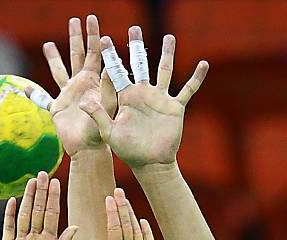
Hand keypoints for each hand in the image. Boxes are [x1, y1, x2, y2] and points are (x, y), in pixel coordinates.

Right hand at [0, 172, 77, 239]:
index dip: (53, 198)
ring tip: (30, 181)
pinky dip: (9, 215)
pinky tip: (11, 201)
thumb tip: (74, 226)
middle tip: (43, 173)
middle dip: (41, 192)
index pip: (51, 215)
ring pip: (23, 215)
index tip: (56, 181)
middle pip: (37, 210)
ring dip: (27, 198)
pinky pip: (8, 228)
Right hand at [27, 15, 115, 155]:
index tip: (93, 20)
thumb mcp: (108, 107)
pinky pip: (42, 99)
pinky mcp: (57, 109)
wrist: (88, 150)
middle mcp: (80, 85)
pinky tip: (24, 89)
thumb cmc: (101, 130)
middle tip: (76, 20)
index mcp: (93, 82)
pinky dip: (32, 94)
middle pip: (77, 55)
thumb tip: (111, 67)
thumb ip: (108, 88)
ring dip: (54, 58)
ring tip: (48, 44)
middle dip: (77, 37)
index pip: (94, 53)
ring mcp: (68, 95)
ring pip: (59, 71)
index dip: (94, 37)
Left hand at [80, 26, 208, 167]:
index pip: (117, 72)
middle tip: (133, 29)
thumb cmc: (127, 150)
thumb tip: (83, 101)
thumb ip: (98, 115)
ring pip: (164, 70)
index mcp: (125, 97)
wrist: (149, 163)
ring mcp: (160, 99)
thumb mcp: (109, 132)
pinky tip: (203, 65)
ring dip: (167, 54)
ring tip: (169, 37)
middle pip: (140, 64)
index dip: (112, 56)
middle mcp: (142, 94)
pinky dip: (196, 78)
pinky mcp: (175, 107)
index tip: (105, 39)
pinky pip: (188, 89)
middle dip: (136, 47)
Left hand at [101, 188, 160, 239]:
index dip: (111, 215)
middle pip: (124, 228)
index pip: (112, 232)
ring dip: (131, 217)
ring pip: (135, 234)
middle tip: (117, 191)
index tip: (108, 199)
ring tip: (126, 200)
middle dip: (120, 210)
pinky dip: (146, 234)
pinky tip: (143, 221)